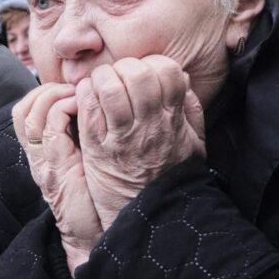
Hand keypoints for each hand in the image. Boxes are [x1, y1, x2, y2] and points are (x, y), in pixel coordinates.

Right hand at [13, 83, 102, 269]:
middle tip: (74, 88)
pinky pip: (51, 125)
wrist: (91, 233)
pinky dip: (65, 108)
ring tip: (79, 95)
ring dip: (56, 96)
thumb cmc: (92, 198)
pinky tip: (84, 108)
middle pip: (22, 110)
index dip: (41, 94)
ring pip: (32, 113)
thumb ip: (78, 141)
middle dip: (46, 90)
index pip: (24, 112)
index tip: (68, 90)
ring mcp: (43, 161)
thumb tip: (93, 112)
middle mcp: (37, 155)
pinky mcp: (56, 166)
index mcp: (40, 153)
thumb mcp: (82, 163)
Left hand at [76, 57, 205, 230]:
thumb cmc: (169, 177)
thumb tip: (185, 84)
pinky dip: (84, 95)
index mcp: (173, 119)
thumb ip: (192, 112)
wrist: (149, 214)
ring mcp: (122, 135)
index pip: (169, 71)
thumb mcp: (194, 145)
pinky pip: (88, 109)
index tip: (144, 73)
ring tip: (99, 86)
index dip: (153, 64)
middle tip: (117, 77)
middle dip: (124, 67)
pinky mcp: (98, 147)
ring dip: (101, 79)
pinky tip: (86, 98)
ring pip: (110, 88)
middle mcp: (149, 124)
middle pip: (138, 74)